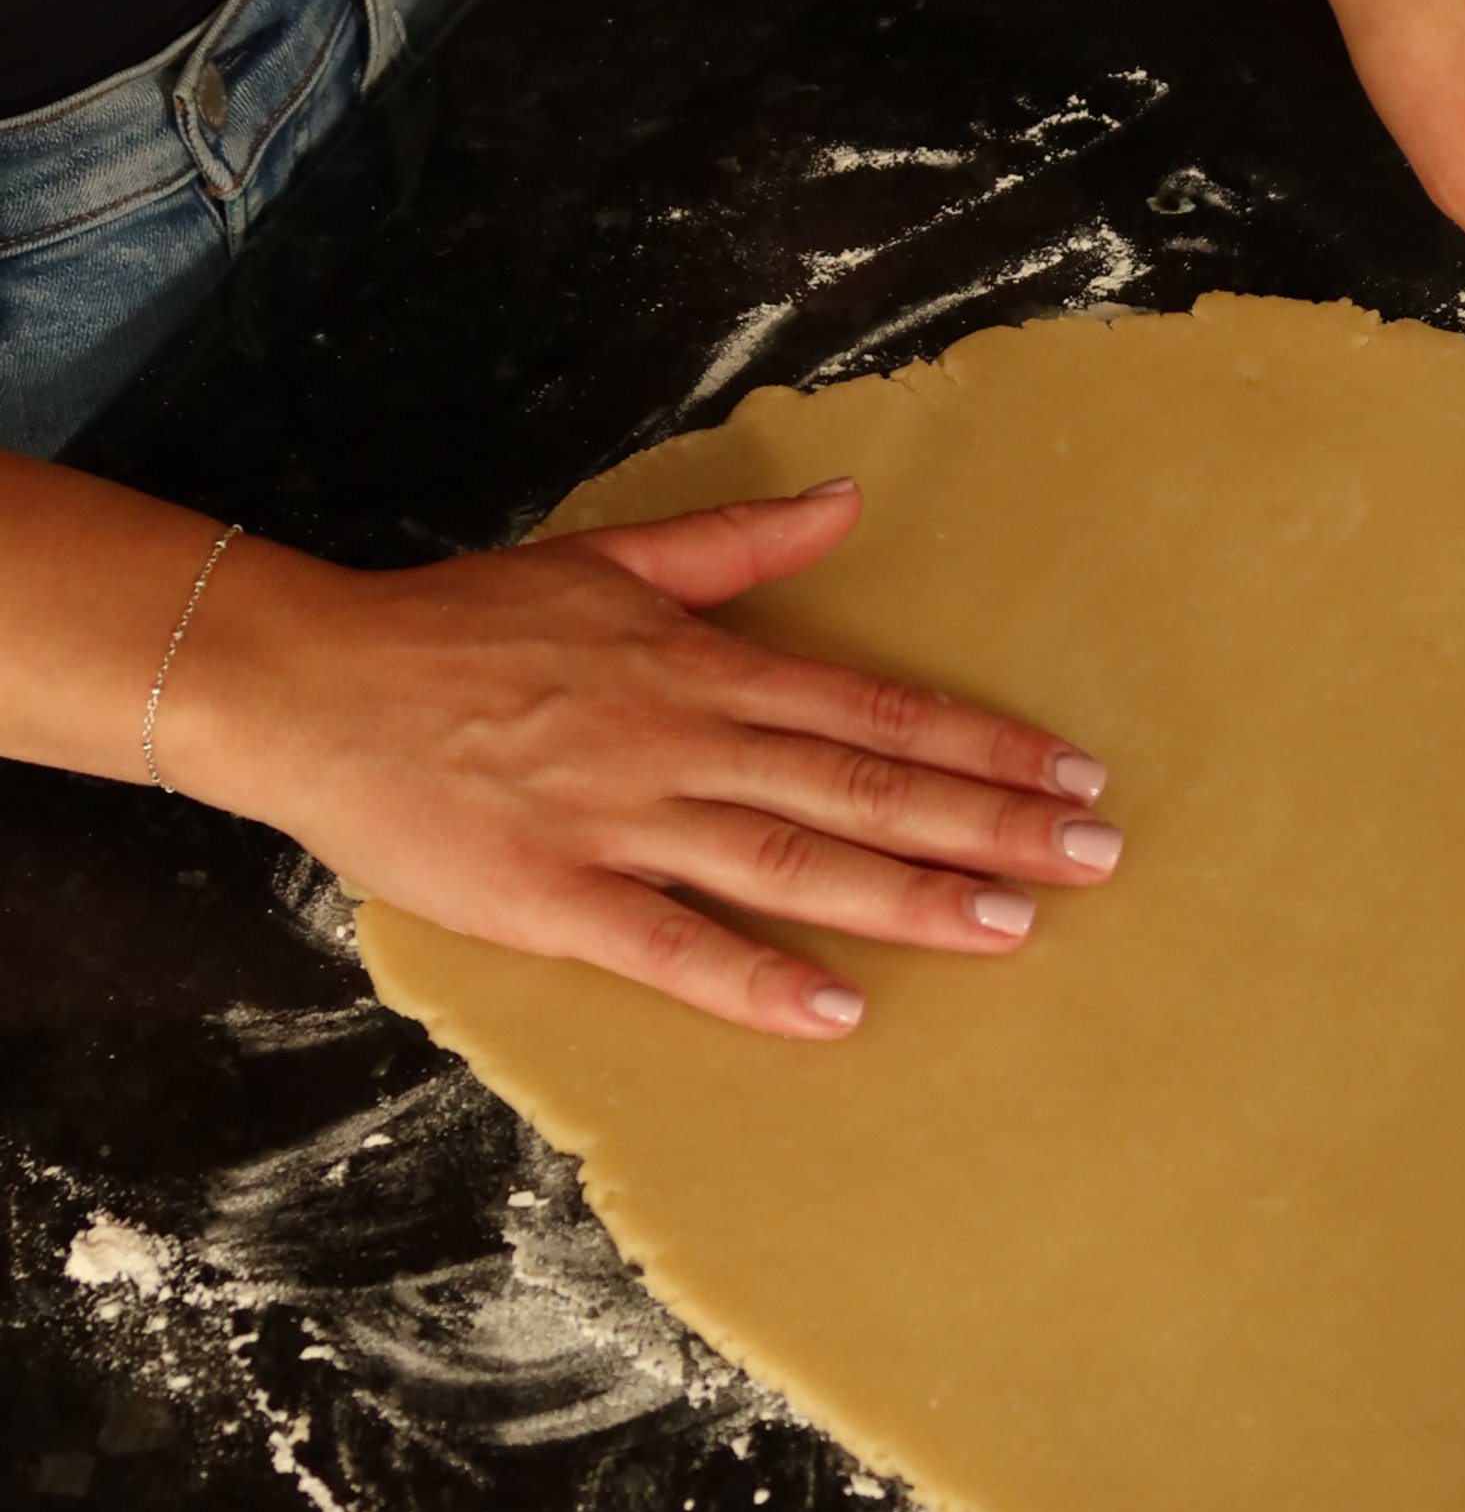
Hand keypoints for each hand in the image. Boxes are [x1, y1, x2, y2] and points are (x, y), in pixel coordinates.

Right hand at [167, 482, 1121, 1036]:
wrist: (314, 680)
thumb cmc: (459, 625)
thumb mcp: (609, 562)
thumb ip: (737, 543)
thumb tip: (847, 500)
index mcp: (703, 668)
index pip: (876, 711)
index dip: (984, 745)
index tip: (1075, 773)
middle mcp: (684, 742)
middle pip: (866, 786)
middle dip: (992, 822)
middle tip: (1101, 855)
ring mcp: (624, 821)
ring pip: (795, 860)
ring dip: (912, 895)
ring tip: (1016, 924)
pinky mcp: (555, 896)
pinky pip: (671, 946)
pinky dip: (755, 980)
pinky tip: (837, 1010)